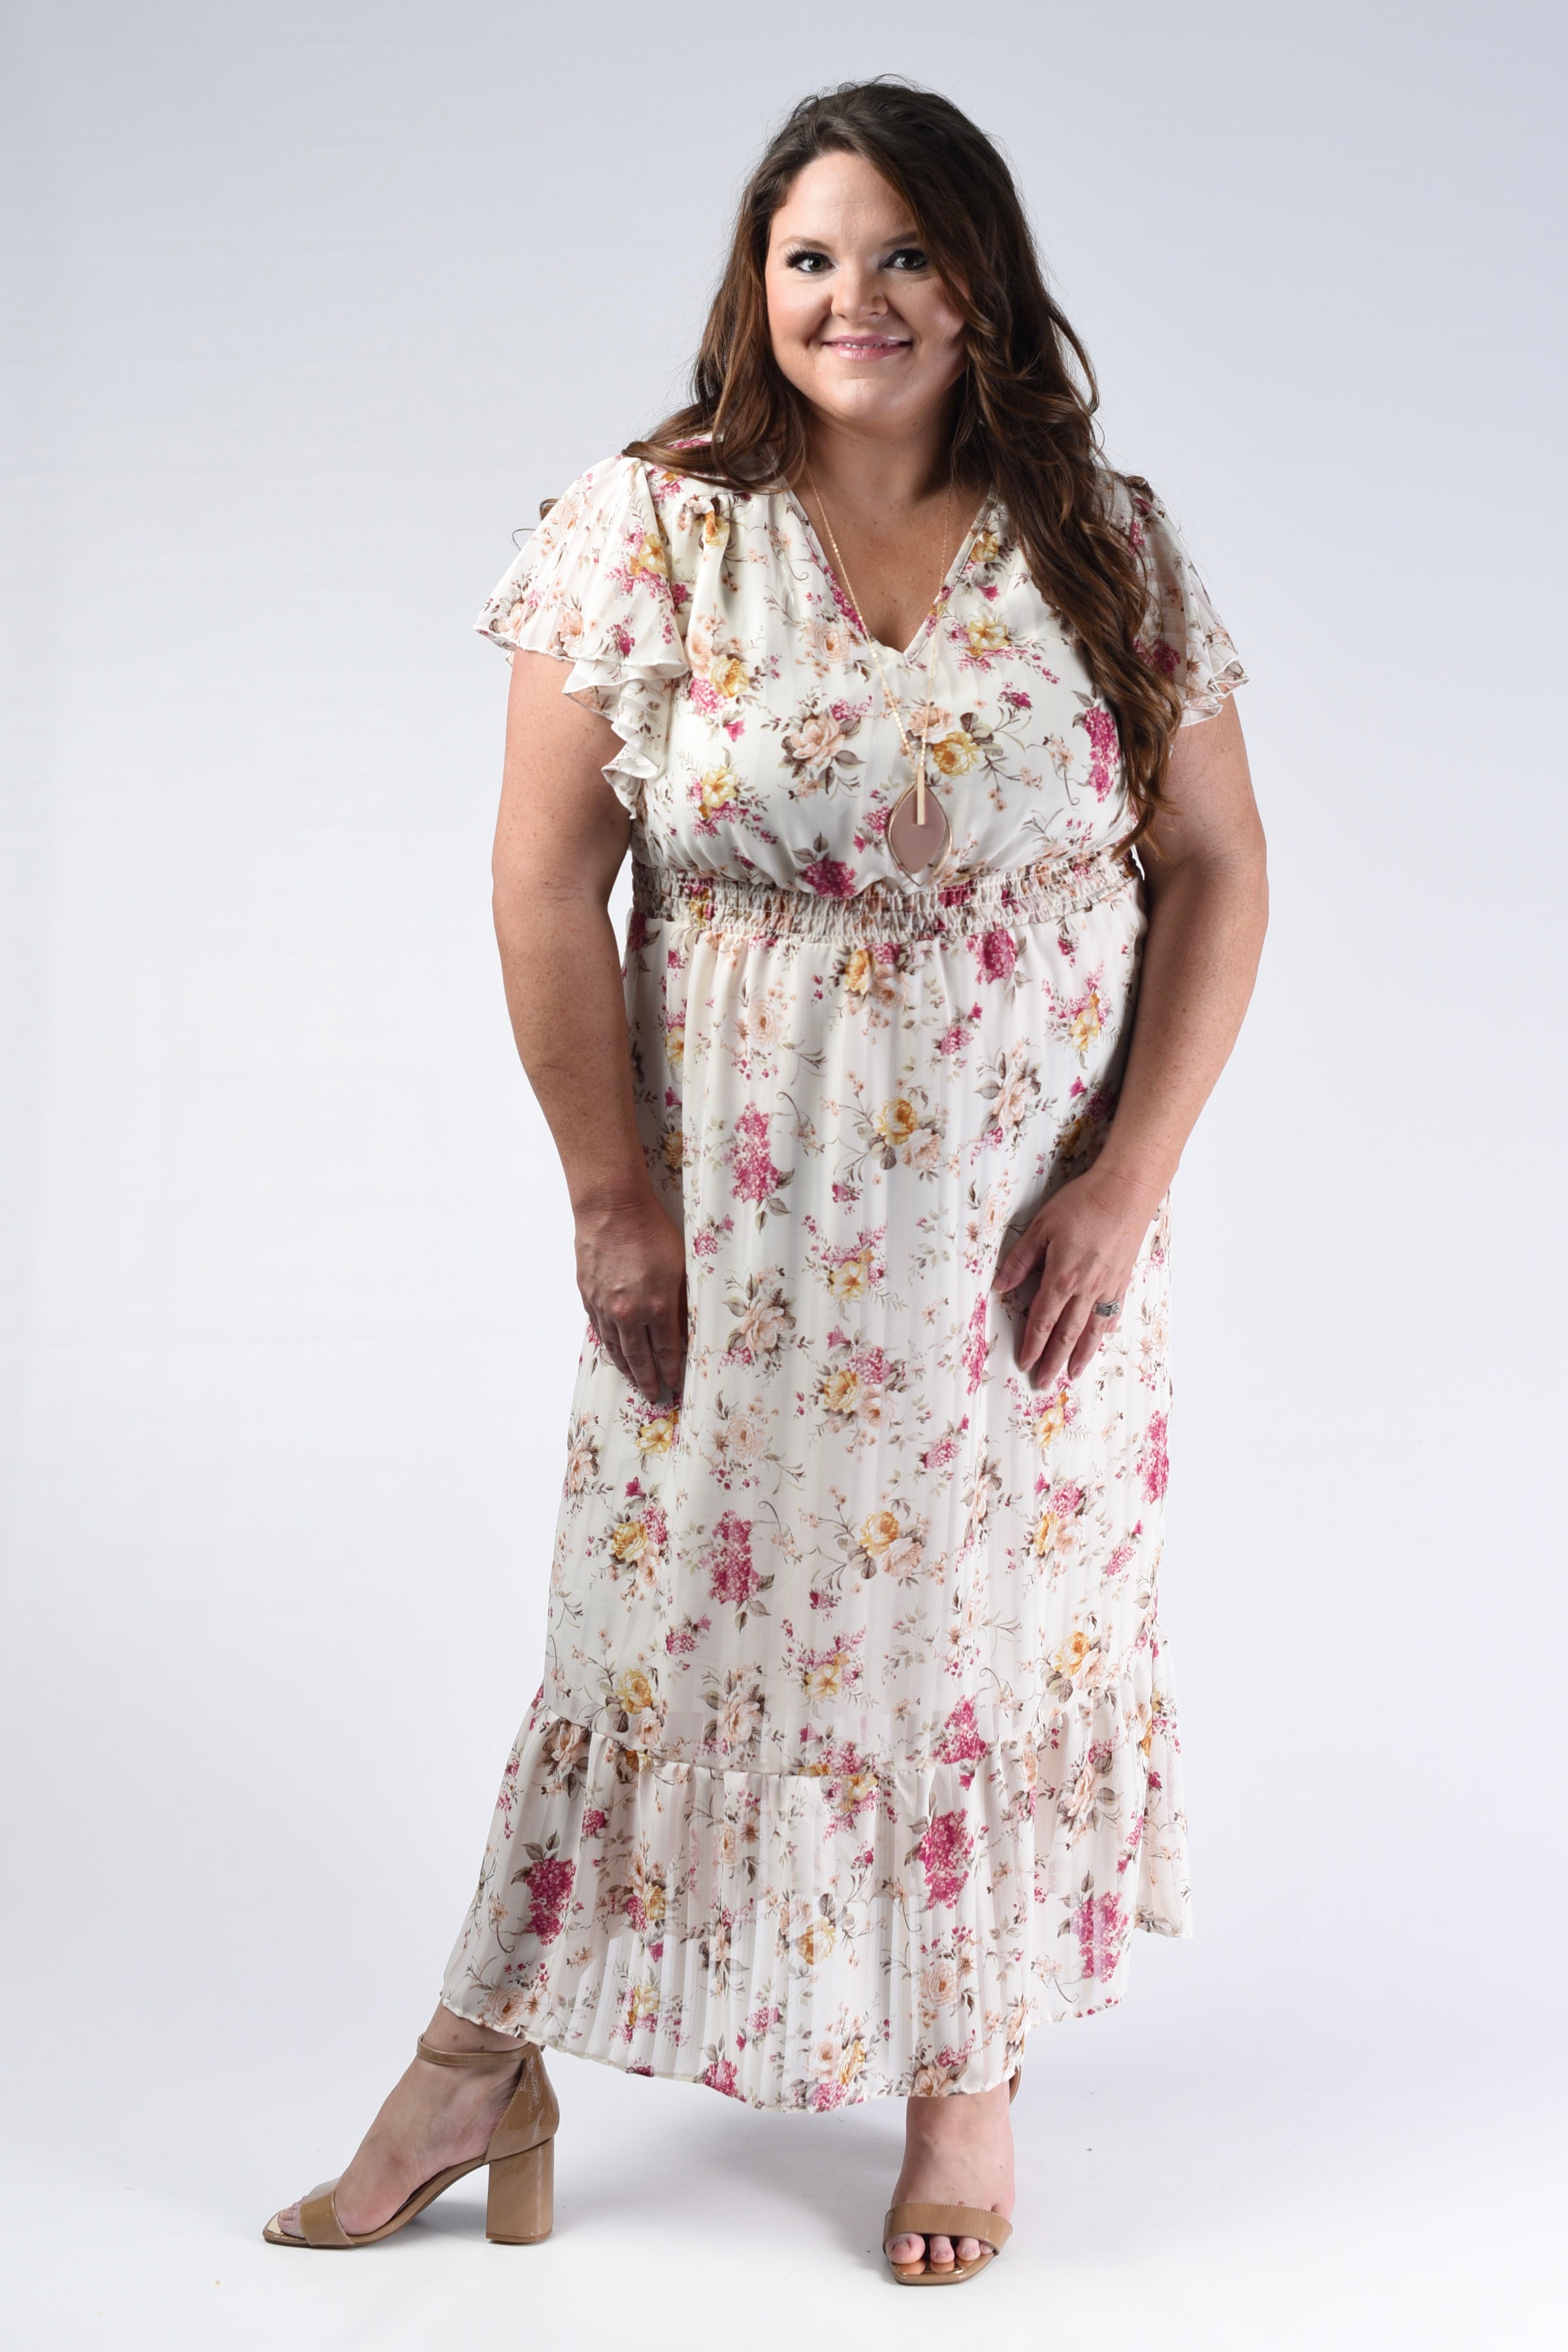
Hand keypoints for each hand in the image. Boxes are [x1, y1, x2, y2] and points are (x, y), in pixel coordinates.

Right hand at [575, 1194, 686, 1402]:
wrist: (612, 1209)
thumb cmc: (652, 1231)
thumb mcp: (681, 1266)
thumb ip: (682, 1300)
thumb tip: (684, 1326)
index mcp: (658, 1307)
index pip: (667, 1350)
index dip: (670, 1370)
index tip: (674, 1384)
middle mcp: (629, 1313)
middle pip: (639, 1357)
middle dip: (647, 1379)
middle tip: (652, 1395)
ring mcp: (604, 1306)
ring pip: (616, 1347)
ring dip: (626, 1367)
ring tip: (633, 1379)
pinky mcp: (588, 1295)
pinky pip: (599, 1329)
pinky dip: (608, 1344)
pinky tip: (614, 1351)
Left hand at [992, 1167, 1154, 1386]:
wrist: (1126, 1191)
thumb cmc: (1082, 1203)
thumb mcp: (1041, 1226)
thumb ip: (1020, 1259)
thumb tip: (999, 1285)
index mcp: (1062, 1277)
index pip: (1042, 1321)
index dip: (1032, 1345)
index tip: (1025, 1364)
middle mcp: (1086, 1289)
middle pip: (1066, 1334)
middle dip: (1053, 1361)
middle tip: (1045, 1383)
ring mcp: (1108, 1286)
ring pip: (1092, 1329)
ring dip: (1082, 1355)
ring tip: (1073, 1375)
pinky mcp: (1123, 1278)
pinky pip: (1113, 1312)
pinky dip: (1105, 1330)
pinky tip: (1102, 1338)